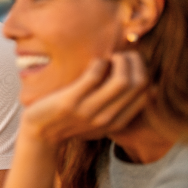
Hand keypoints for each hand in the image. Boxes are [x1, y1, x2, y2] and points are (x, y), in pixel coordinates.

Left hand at [20, 51, 149, 145]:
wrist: (40, 133)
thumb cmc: (69, 120)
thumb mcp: (98, 120)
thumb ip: (117, 107)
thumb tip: (139, 80)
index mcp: (117, 122)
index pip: (147, 93)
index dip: (143, 71)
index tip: (130, 63)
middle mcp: (107, 119)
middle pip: (139, 84)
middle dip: (135, 61)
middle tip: (122, 54)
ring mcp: (89, 111)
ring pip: (122, 80)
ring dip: (121, 60)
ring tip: (111, 56)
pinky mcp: (70, 102)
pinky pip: (94, 76)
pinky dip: (99, 63)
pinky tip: (94, 62)